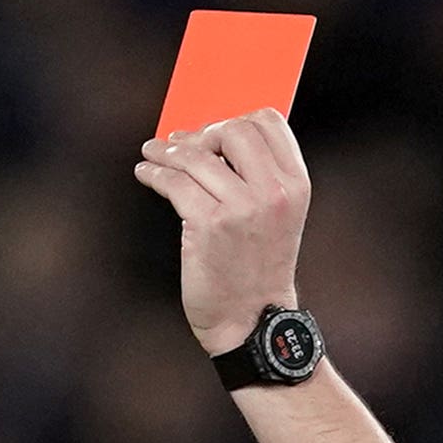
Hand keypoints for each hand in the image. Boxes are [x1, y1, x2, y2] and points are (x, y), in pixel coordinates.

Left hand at [129, 110, 309, 354]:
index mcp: (296, 185)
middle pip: (233, 128)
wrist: (252, 322)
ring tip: (153, 154)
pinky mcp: (210, 225)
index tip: (212, 134)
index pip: (268, 121)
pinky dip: (154, 174)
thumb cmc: (257, 269)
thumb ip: (257, 175)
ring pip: (196, 155)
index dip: (235, 120)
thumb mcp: (276, 216)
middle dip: (202, 133)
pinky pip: (174, 182)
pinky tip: (147, 174)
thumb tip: (208, 133)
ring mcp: (242, 208)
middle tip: (182, 145)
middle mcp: (274, 193)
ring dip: (166, 152)